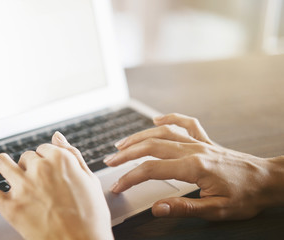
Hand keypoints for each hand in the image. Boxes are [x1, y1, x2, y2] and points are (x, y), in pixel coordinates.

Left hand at [0, 132, 112, 239]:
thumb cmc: (91, 217)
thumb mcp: (90, 180)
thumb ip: (72, 154)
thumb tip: (58, 137)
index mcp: (60, 160)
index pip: (43, 149)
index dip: (45, 158)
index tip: (46, 167)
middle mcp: (40, 168)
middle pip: (25, 157)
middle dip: (29, 165)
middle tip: (35, 180)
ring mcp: (23, 187)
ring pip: (2, 162)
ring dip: (3, 164)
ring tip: (4, 169)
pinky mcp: (10, 207)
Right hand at [104, 113, 283, 219]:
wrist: (268, 181)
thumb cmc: (246, 196)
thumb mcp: (216, 210)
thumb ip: (184, 208)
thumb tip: (157, 208)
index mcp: (194, 167)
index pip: (151, 169)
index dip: (130, 177)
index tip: (117, 186)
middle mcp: (193, 150)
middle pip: (150, 147)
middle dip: (126, 154)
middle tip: (109, 162)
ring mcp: (199, 142)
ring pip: (162, 133)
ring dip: (138, 137)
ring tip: (121, 144)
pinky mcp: (205, 141)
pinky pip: (185, 123)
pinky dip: (170, 118)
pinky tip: (156, 119)